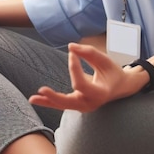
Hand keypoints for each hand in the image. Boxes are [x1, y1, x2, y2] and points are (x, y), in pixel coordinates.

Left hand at [28, 42, 143, 112]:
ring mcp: (83, 106)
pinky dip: (49, 101)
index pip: (80, 84)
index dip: (73, 68)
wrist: (120, 87)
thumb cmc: (112, 72)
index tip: (72, 53)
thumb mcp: (104, 60)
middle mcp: (90, 103)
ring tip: (32, 98)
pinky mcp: (77, 104)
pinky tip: (36, 98)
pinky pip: (61, 104)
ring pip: (62, 105)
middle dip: (54, 97)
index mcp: (99, 94)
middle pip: (69, 103)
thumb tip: (70, 46)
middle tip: (42, 89)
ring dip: (47, 101)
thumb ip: (88, 53)